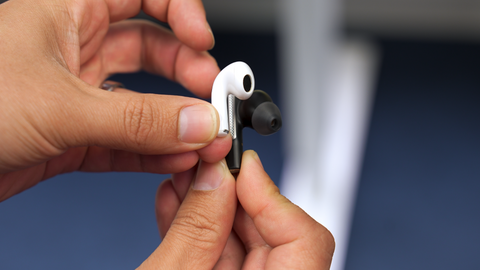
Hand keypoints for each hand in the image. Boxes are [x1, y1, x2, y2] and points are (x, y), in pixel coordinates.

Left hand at [0, 0, 229, 200]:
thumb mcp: (57, 103)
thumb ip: (136, 119)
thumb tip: (197, 124)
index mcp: (65, 12)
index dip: (178, 9)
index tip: (202, 38)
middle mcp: (74, 49)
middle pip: (151, 47)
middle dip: (187, 70)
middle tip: (212, 95)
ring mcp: (78, 95)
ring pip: (143, 98)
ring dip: (176, 118)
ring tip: (203, 136)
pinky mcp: (76, 136)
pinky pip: (127, 139)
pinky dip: (154, 150)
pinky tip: (176, 159)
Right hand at [150, 150, 334, 268]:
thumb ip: (194, 230)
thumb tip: (214, 177)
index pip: (307, 239)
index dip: (272, 195)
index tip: (241, 166)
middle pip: (272, 231)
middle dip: (231, 191)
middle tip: (204, 164)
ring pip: (243, 238)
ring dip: (209, 205)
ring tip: (185, 180)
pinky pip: (222, 254)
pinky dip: (199, 229)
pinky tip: (177, 206)